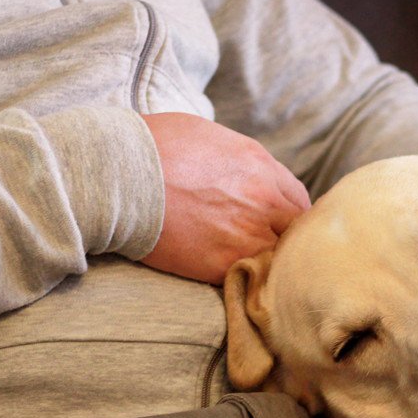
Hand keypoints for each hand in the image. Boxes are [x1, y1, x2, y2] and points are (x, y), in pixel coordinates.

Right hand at [140, 112, 309, 283]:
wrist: (118, 175)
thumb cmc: (153, 147)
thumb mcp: (209, 137)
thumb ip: (239, 160)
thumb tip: (245, 175)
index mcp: (260, 167)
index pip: (298, 201)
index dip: (288, 216)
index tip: (277, 226)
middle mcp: (263, 200)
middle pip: (296, 232)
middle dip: (285, 240)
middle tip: (271, 251)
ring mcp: (246, 233)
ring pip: (278, 258)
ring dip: (268, 263)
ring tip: (254, 268)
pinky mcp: (223, 263)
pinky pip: (250, 277)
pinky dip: (245, 280)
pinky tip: (234, 278)